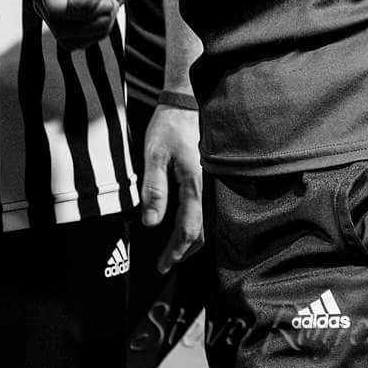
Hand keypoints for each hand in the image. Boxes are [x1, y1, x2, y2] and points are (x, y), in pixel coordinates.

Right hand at [25, 0, 137, 47]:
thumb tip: (77, 4)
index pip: (55, 6)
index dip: (85, 10)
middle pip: (60, 25)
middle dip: (93, 19)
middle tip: (108, 1)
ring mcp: (46, 8)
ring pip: (66, 37)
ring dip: (96, 27)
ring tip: (105, 5)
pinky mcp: (57, 22)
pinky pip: (72, 42)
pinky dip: (93, 34)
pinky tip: (99, 14)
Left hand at [140, 102, 204, 272]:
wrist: (188, 102)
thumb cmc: (169, 126)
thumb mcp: (154, 155)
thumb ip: (154, 189)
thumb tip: (152, 223)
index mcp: (196, 185)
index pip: (189, 230)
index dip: (175, 251)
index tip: (163, 265)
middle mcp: (211, 189)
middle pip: (203, 233)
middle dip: (184, 251)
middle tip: (167, 263)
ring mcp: (215, 184)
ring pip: (209, 223)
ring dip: (193, 240)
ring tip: (176, 250)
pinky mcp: (214, 179)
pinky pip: (209, 209)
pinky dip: (199, 224)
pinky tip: (187, 225)